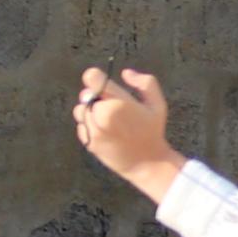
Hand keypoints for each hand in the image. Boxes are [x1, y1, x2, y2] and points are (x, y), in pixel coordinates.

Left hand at [76, 67, 184, 201]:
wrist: (146, 164)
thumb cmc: (152, 131)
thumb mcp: (157, 104)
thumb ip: (144, 82)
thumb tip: (125, 73)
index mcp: (117, 103)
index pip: (91, 77)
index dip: (97, 79)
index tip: (105, 87)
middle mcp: (100, 115)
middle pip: (85, 94)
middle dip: (96, 98)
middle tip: (113, 108)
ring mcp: (92, 130)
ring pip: (80, 111)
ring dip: (90, 112)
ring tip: (108, 121)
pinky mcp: (88, 142)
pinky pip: (81, 126)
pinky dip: (90, 127)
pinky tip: (106, 133)